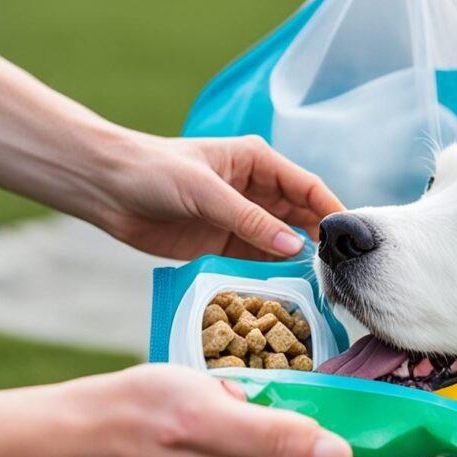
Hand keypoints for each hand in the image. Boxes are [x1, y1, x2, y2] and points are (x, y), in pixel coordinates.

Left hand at [0, 36, 343, 260]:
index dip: (332, 211)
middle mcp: (257, 192)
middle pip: (302, 219)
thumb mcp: (205, 192)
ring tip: (318, 288)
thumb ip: (249, 221)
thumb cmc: (153, 171)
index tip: (352, 238)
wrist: (104, 188)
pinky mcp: (225, 246)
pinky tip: (285, 293)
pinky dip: (272, 277)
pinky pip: (258, 263)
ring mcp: (242, 220)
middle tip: (339, 272)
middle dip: (319, 242)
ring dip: (297, 263)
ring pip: (283, 244)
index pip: (308, 188)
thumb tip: (294, 247)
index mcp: (259, 164)